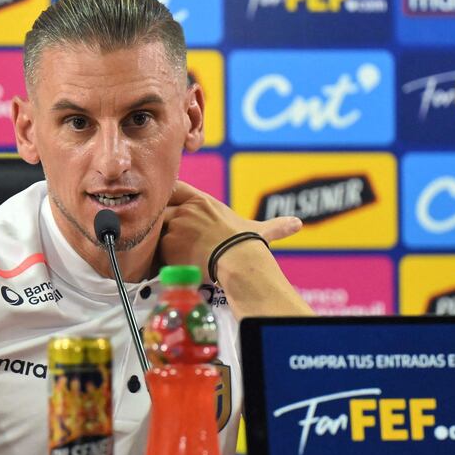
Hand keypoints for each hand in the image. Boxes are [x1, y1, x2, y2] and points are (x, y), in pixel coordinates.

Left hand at [159, 181, 301, 279]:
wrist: (238, 260)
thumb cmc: (249, 246)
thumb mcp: (259, 230)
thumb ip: (274, 226)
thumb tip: (297, 224)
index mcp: (203, 202)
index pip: (176, 188)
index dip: (169, 197)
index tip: (166, 205)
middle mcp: (187, 209)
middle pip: (162, 212)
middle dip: (162, 224)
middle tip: (167, 237)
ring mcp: (176, 224)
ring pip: (159, 232)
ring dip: (163, 243)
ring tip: (174, 255)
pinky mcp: (168, 242)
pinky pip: (157, 250)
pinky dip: (163, 259)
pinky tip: (174, 266)